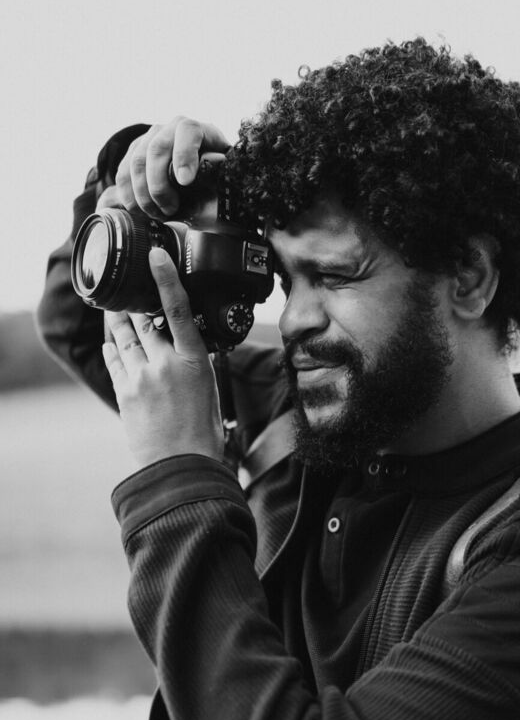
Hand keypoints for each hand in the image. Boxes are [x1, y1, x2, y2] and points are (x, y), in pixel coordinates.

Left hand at [103, 247, 223, 469]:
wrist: (181, 464)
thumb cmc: (202, 431)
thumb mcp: (207, 388)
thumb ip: (190, 363)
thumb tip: (178, 347)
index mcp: (195, 361)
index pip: (179, 308)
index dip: (166, 278)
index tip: (156, 255)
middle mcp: (166, 363)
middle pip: (143, 321)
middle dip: (134, 306)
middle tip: (130, 294)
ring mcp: (142, 376)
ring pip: (124, 337)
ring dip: (118, 323)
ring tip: (116, 313)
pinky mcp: (124, 391)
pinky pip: (114, 359)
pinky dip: (113, 348)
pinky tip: (113, 345)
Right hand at [115, 116, 229, 219]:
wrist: (199, 176)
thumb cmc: (214, 179)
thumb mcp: (222, 177)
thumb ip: (218, 176)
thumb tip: (214, 176)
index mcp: (198, 130)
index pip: (188, 131)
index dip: (184, 155)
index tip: (185, 182)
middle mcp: (171, 129)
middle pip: (156, 149)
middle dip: (160, 186)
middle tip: (170, 210)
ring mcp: (150, 138)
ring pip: (136, 162)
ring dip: (144, 195)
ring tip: (158, 214)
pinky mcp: (134, 153)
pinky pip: (123, 173)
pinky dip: (129, 196)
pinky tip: (141, 211)